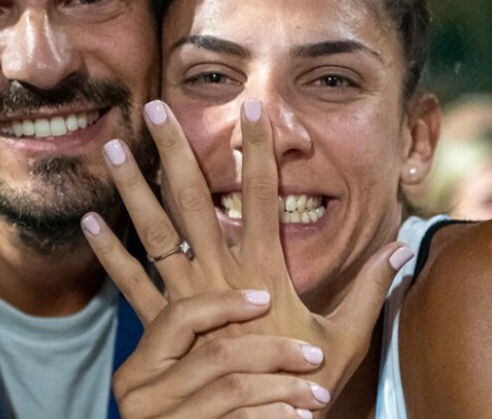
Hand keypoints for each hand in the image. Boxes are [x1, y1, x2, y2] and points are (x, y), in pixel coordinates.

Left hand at [83, 99, 411, 415]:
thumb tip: (404, 246)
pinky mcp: (163, 325)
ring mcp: (187, 298)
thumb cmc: (305, 384)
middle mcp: (220, 274)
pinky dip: (109, 254)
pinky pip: (130, 284)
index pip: (263, 194)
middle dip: (177, 150)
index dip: (257, 149)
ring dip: (133, 190)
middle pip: (195, 198)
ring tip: (110, 150)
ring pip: (156, 232)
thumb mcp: (346, 335)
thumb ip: (371, 288)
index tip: (252, 106)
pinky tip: (87, 222)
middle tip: (155, 107)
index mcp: (264, 269)